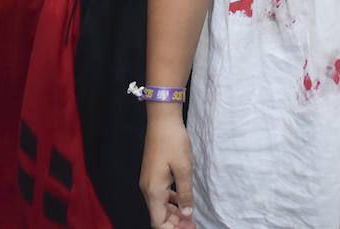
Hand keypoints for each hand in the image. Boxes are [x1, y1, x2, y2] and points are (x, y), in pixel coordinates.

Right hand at [140, 110, 195, 227]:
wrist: (162, 121)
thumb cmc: (172, 141)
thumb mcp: (184, 169)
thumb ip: (185, 194)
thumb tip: (187, 213)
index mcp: (153, 190)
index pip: (158, 221)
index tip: (189, 228)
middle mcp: (148, 188)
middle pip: (158, 216)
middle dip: (174, 224)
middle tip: (192, 225)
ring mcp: (149, 181)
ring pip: (159, 206)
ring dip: (173, 214)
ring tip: (189, 217)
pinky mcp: (153, 174)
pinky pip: (160, 195)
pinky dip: (171, 202)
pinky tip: (182, 201)